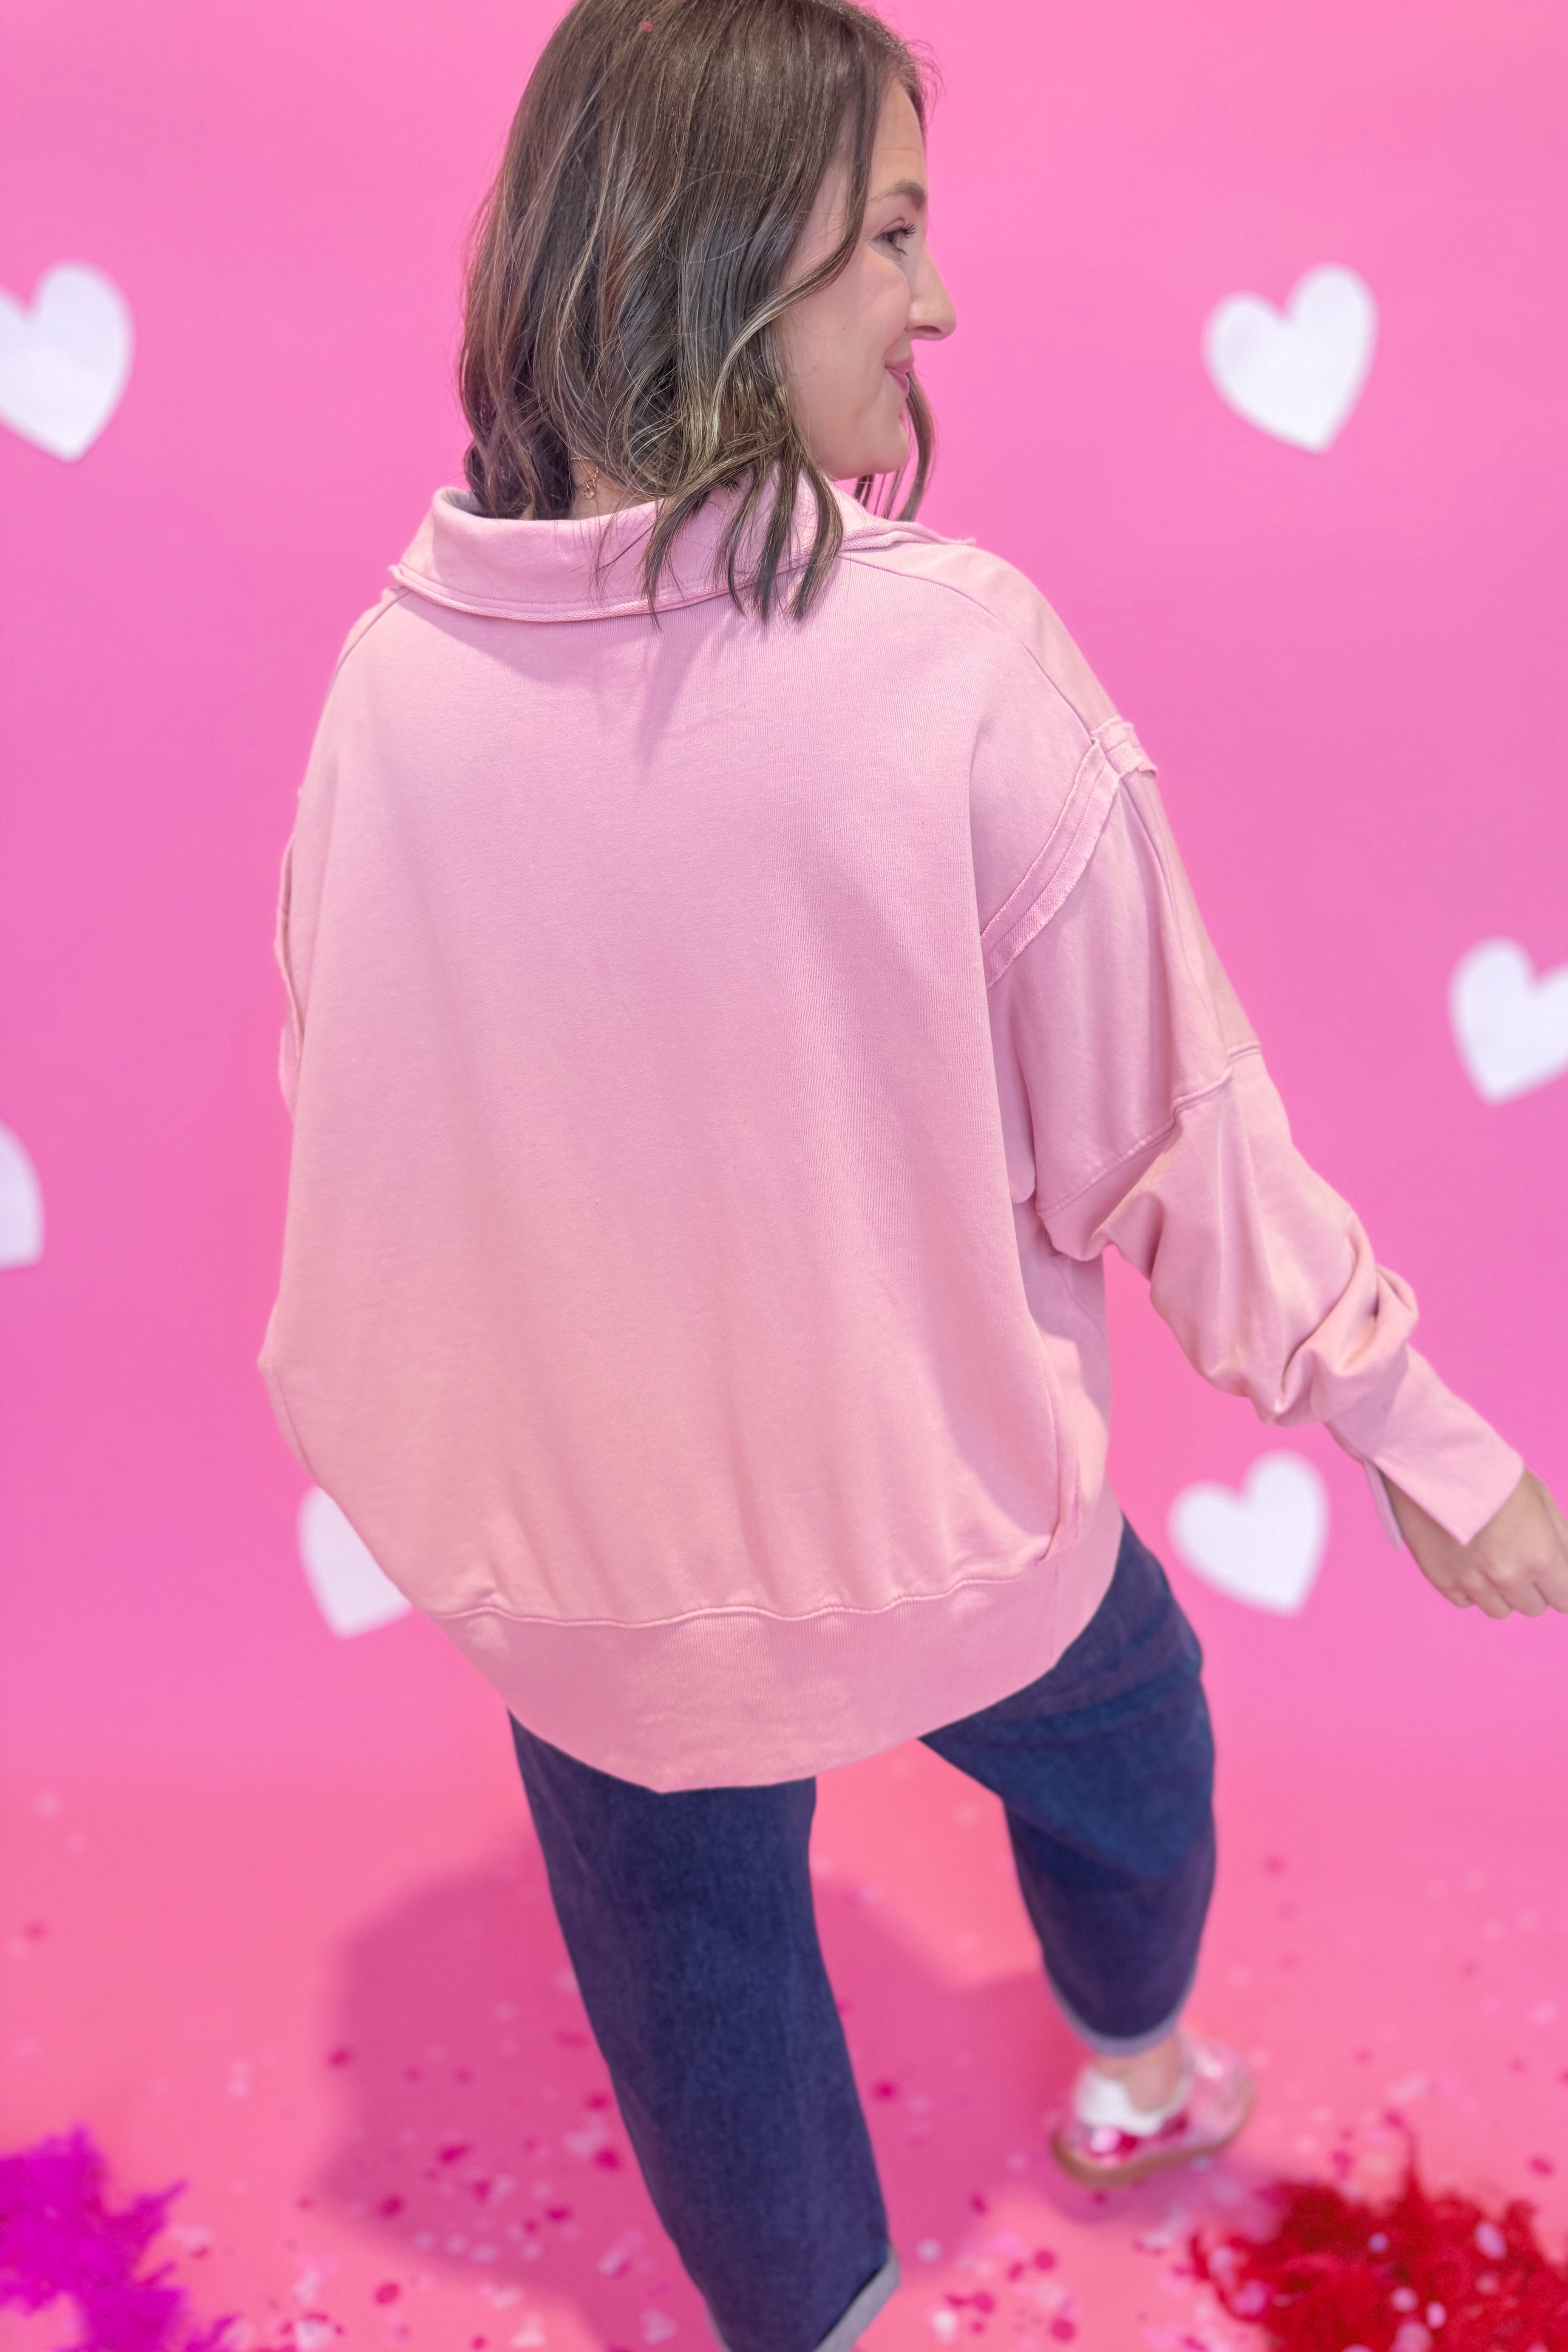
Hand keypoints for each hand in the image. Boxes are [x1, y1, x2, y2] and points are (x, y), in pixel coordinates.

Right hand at [1386, 1468, 1567, 1618]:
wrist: (1436, 1460)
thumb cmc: (1493, 1473)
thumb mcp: (1541, 1499)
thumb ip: (1560, 1539)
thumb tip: (1565, 1565)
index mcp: (1540, 1556)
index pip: (1564, 1600)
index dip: (1560, 1586)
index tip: (1552, 1576)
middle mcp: (1508, 1577)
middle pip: (1533, 1608)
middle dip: (1531, 1587)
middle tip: (1517, 1557)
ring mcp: (1472, 1581)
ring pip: (1499, 1610)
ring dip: (1501, 1592)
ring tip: (1490, 1558)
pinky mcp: (1441, 1579)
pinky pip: (1465, 1600)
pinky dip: (1469, 1587)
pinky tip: (1466, 1558)